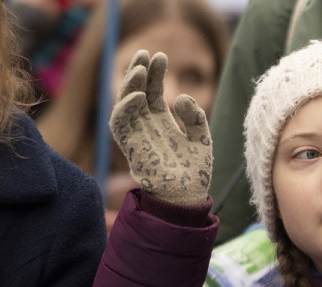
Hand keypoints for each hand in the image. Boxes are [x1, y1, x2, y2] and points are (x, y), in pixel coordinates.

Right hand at [109, 50, 212, 204]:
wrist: (188, 197)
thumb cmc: (195, 172)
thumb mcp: (202, 138)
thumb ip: (195, 116)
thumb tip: (180, 96)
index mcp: (161, 122)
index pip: (153, 91)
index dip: (155, 73)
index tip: (161, 56)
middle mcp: (146, 126)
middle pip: (136, 92)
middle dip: (139, 71)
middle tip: (146, 53)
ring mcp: (137, 136)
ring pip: (124, 104)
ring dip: (129, 84)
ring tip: (141, 69)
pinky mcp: (130, 147)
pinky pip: (119, 124)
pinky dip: (125, 107)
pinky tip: (139, 95)